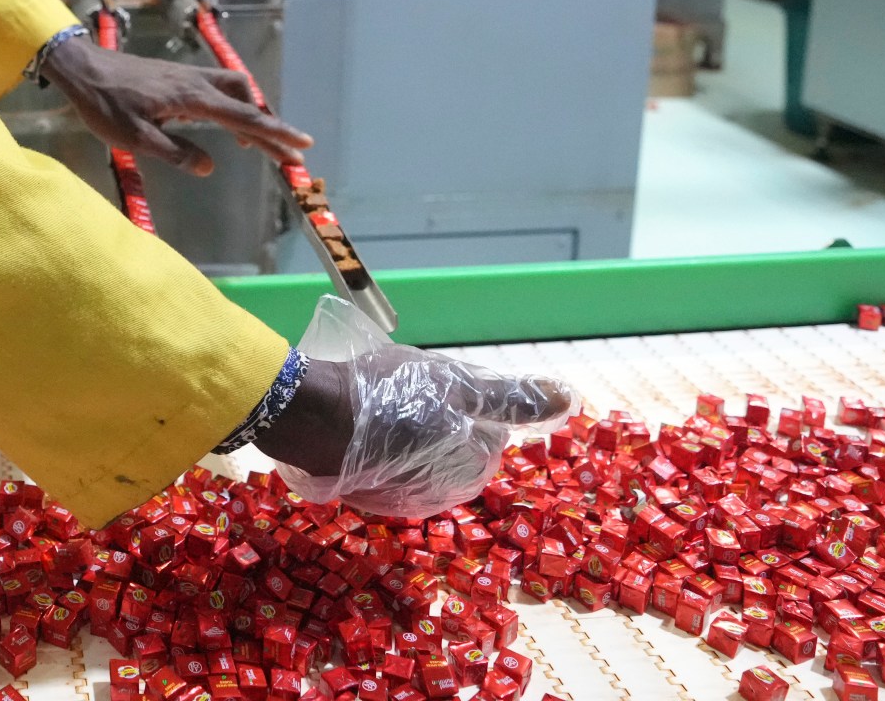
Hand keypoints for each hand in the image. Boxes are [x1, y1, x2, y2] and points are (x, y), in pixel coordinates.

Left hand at [38, 35, 311, 176]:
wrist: (82, 67)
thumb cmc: (104, 104)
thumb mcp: (135, 138)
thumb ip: (175, 153)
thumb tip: (210, 167)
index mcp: (191, 98)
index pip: (243, 118)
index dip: (274, 134)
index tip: (300, 146)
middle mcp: (196, 82)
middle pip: (247, 101)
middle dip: (270, 127)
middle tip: (290, 152)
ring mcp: (188, 75)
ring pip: (234, 89)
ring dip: (251, 111)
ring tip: (257, 141)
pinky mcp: (177, 75)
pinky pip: (217, 88)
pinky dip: (232, 104)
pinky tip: (222, 123)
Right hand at [255, 295, 575, 518]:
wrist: (312, 416)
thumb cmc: (391, 394)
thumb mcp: (460, 384)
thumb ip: (514, 396)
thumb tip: (572, 399)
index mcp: (472, 466)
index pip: (486, 426)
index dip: (463, 399)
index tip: (436, 386)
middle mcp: (443, 493)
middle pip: (453, 442)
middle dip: (437, 418)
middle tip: (406, 393)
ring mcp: (402, 498)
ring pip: (419, 452)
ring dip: (407, 431)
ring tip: (381, 406)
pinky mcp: (368, 495)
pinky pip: (387, 466)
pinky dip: (380, 446)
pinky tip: (361, 426)